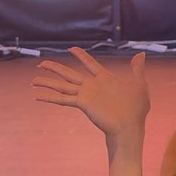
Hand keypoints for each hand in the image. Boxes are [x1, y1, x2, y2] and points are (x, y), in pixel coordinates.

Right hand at [32, 47, 149, 137]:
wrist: (131, 126)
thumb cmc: (137, 109)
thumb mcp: (140, 85)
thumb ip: (137, 69)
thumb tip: (141, 53)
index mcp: (105, 79)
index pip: (90, 64)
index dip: (81, 56)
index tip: (71, 48)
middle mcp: (92, 86)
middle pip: (69, 74)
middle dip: (55, 68)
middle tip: (41, 63)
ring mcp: (86, 95)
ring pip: (62, 85)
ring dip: (47, 82)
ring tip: (33, 79)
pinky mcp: (82, 104)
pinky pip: (62, 99)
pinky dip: (49, 97)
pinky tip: (37, 96)